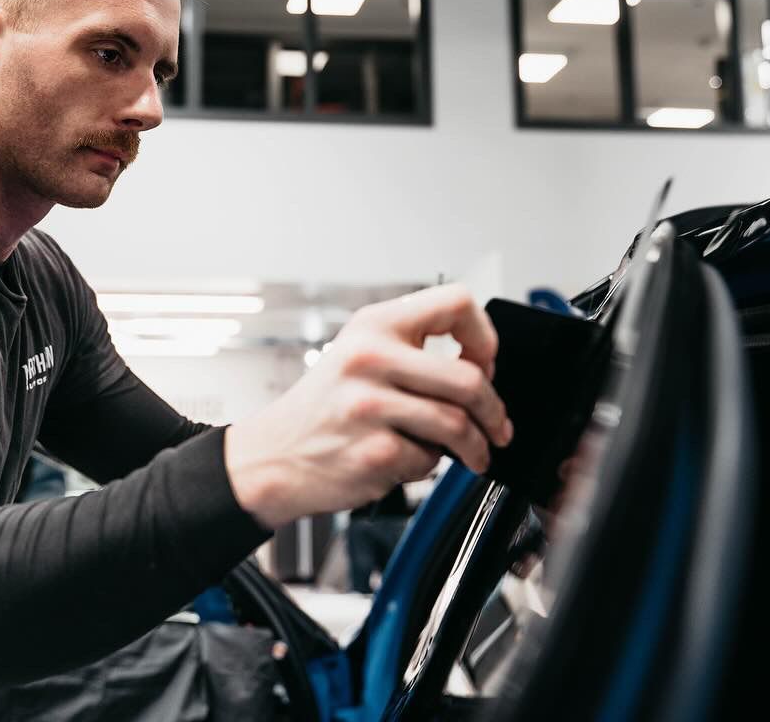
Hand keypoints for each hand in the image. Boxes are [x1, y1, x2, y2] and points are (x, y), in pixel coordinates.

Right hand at [223, 284, 512, 530]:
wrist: (273, 456)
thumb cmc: (323, 408)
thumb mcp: (358, 354)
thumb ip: (412, 349)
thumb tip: (483, 366)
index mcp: (373, 325)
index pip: (456, 303)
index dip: (483, 335)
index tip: (485, 361)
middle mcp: (369, 358)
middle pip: (469, 377)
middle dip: (493, 410)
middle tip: (496, 425)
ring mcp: (370, 406)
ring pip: (457, 424)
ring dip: (474, 447)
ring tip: (472, 452)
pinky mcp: (374, 452)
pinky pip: (429, 461)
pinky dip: (427, 465)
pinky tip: (407, 459)